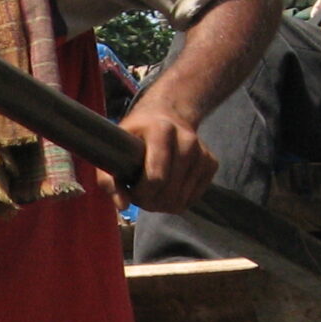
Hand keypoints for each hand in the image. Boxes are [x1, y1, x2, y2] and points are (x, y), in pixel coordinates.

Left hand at [115, 100, 218, 214]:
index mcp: (162, 130)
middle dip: (151, 202)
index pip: (156, 178)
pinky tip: (168, 188)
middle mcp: (187, 139)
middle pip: (169, 192)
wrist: (168, 115)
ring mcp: (202, 152)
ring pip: (182, 199)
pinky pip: (194, 197)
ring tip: (153, 192)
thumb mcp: (115, 149)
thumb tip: (122, 206)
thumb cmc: (137, 135)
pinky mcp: (212, 163)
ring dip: (164, 204)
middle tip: (141, 195)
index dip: (141, 194)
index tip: (131, 190)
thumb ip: (109, 178)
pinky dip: (179, 200)